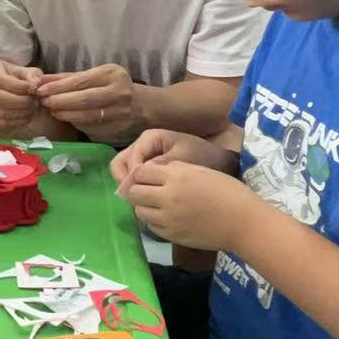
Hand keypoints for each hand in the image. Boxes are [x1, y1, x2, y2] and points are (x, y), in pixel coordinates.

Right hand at [0, 58, 42, 132]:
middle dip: (21, 102)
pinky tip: (25, 117)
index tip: (33, 89)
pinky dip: (15, 122)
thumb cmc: (13, 76)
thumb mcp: (23, 70)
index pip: (1, 80)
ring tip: (32, 109)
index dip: (19, 86)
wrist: (1, 85)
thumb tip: (35, 85)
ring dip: (20, 113)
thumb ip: (31, 75)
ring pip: (0, 112)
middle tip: (35, 102)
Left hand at [36, 65, 136, 138]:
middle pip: (84, 99)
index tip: (41, 89)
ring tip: (53, 111)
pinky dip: (75, 123)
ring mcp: (120, 114)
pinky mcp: (115, 129)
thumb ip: (69, 78)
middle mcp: (119, 93)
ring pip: (87, 116)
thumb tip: (41, 80)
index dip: (59, 86)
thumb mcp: (96, 76)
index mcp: (113, 75)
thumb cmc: (112, 87)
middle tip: (44, 102)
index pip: (81, 81)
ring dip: (65, 114)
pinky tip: (66, 119)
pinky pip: (91, 127)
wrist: (141, 107)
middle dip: (60, 101)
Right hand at [109, 129, 237, 190]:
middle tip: (133, 197)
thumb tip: (140, 175)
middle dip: (124, 181)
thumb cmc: (202, 155)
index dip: (131, 175)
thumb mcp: (183, 159)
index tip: (139, 191)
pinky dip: (137, 188)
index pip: (131, 157)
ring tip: (138, 200)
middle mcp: (142, 146)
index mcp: (150, 138)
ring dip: (129, 186)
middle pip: (121, 163)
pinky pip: (135, 178)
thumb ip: (161, 165)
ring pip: (125, 172)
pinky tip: (146, 199)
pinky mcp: (148, 169)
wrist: (218, 161)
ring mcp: (144, 158)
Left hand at [118, 159, 259, 252]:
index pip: (140, 172)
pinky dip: (155, 221)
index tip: (147, 176)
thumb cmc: (228, 191)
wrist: (244, 222)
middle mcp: (168, 197)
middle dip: (137, 190)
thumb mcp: (201, 170)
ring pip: (139, 211)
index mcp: (177, 176)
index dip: (141, 173)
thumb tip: (153, 170)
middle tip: (147, 191)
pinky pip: (151, 227)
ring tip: (157, 205)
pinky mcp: (171, 236)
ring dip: (144, 207)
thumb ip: (175, 169)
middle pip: (133, 193)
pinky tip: (167, 218)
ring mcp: (168, 219)